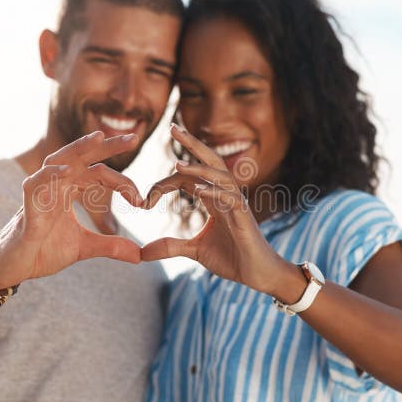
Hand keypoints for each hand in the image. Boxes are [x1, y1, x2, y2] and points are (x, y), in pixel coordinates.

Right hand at [0, 131, 143, 287]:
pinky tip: (67, 170)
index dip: (122, 182)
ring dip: (79, 148)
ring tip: (98, 138)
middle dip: (107, 146)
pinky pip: (36, 182)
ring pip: (60, 160)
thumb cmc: (44, 250)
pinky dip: (50, 174)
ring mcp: (42, 191)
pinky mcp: (27, 204)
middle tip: (133, 138)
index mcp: (71, 190)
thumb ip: (111, 246)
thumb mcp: (85, 247)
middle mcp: (57, 184)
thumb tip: (140, 255)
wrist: (16, 268)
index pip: (99, 173)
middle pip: (83, 157)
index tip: (141, 201)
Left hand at [141, 124, 288, 293]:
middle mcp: (225, 195)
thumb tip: (142, 252)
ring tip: (178, 163)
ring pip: (221, 176)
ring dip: (200, 168)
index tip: (144, 200)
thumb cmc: (232, 258)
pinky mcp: (245, 219)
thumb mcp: (195, 251)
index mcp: (213, 198)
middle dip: (192, 143)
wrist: (258, 275)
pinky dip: (215, 193)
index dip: (165, 183)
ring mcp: (237, 205)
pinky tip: (199, 191)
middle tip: (172, 126)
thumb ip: (171, 247)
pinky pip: (231, 200)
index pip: (188, 178)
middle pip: (210, 161)